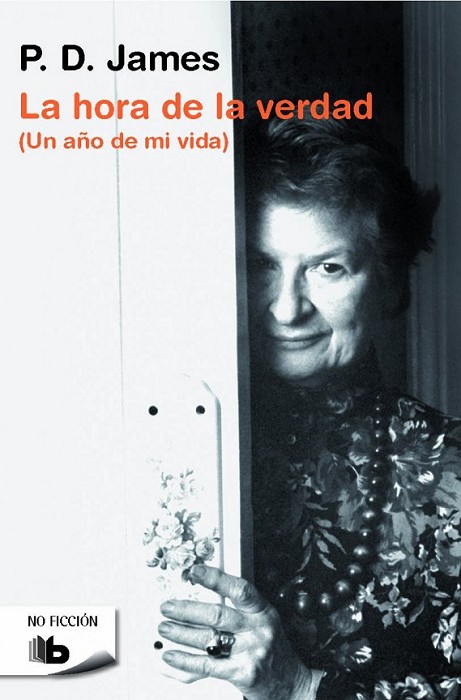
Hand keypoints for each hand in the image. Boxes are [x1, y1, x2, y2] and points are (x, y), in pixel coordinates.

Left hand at [158, 564, 318, 699]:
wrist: (292, 684)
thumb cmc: (272, 649)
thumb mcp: (263, 622)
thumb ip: (239, 610)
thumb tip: (203, 599)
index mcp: (262, 611)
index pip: (239, 589)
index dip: (216, 578)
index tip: (194, 571)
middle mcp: (258, 629)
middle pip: (218, 614)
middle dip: (187, 610)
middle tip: (167, 606)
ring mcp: (251, 652)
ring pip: (209, 639)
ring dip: (181, 633)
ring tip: (164, 628)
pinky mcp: (243, 673)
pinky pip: (208, 665)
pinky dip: (186, 659)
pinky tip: (171, 654)